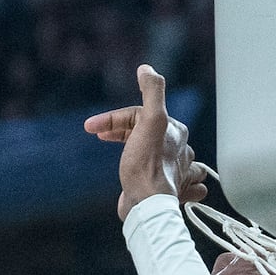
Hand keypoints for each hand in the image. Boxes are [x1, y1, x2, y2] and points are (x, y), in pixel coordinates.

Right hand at [86, 65, 202, 217]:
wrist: (147, 206)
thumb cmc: (146, 166)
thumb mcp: (149, 120)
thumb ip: (151, 92)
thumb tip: (147, 69)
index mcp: (175, 132)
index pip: (140, 117)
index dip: (114, 119)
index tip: (93, 129)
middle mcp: (180, 152)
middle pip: (150, 134)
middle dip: (124, 132)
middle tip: (102, 136)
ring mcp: (175, 174)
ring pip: (165, 156)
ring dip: (147, 152)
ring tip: (128, 155)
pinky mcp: (170, 194)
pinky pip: (181, 185)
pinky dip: (177, 183)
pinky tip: (171, 183)